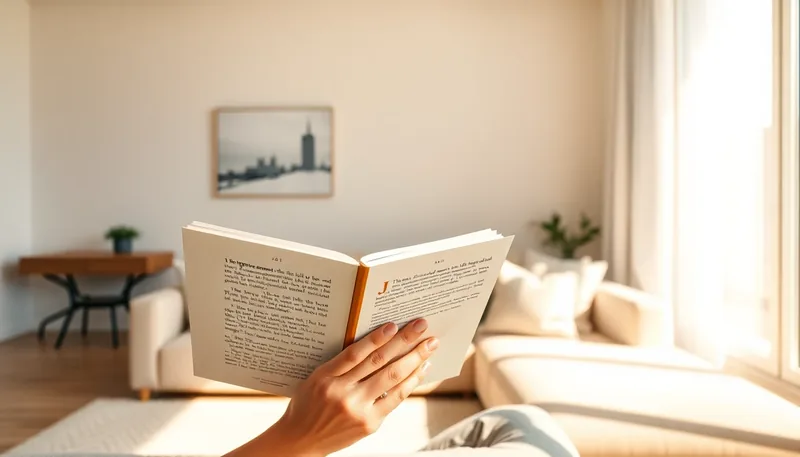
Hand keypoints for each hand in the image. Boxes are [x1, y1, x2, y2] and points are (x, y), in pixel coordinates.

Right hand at [225, 318, 437, 456]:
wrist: (300, 440)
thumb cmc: (308, 404)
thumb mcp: (315, 378)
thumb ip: (340, 364)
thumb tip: (375, 343)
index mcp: (325, 377)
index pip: (355, 353)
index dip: (376, 338)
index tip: (394, 324)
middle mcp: (342, 393)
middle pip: (379, 362)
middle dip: (405, 342)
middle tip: (422, 326)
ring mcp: (357, 409)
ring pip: (392, 378)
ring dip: (414, 359)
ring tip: (430, 345)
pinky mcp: (369, 424)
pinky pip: (395, 399)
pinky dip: (410, 382)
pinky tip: (420, 370)